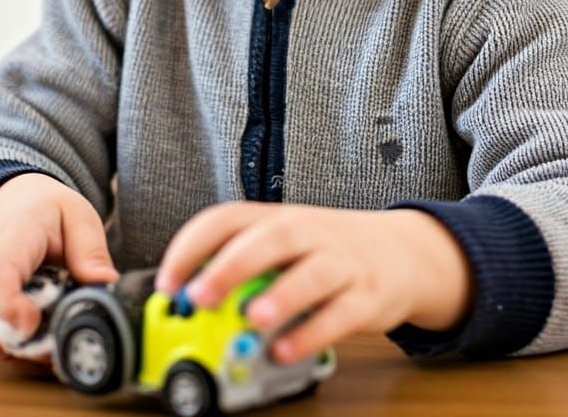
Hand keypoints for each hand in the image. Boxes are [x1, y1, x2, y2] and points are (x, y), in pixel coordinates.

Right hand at [0, 172, 119, 359]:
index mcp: (10, 241)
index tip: (33, 324)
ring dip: (24, 351)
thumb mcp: (76, 215)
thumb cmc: (47, 211)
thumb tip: (107, 283)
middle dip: (23, 345)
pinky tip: (48, 337)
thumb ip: (90, 249)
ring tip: (60, 338)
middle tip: (62, 342)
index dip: (11, 307)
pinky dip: (20, 350)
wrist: (13, 205)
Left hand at [154, 202, 474, 364]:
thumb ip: (242, 265)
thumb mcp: (283, 245)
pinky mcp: (367, 295)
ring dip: (279, 296)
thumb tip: (187, 300)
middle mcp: (307, 233)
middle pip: (270, 238)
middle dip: (231, 266)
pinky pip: (341, 313)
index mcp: (276, 217)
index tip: (168, 280)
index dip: (193, 245)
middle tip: (200, 296)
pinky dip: (312, 333)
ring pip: (310, 273)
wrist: (400, 251)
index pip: (227, 217)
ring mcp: (340, 262)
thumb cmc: (325, 250)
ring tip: (251, 319)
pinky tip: (286, 350)